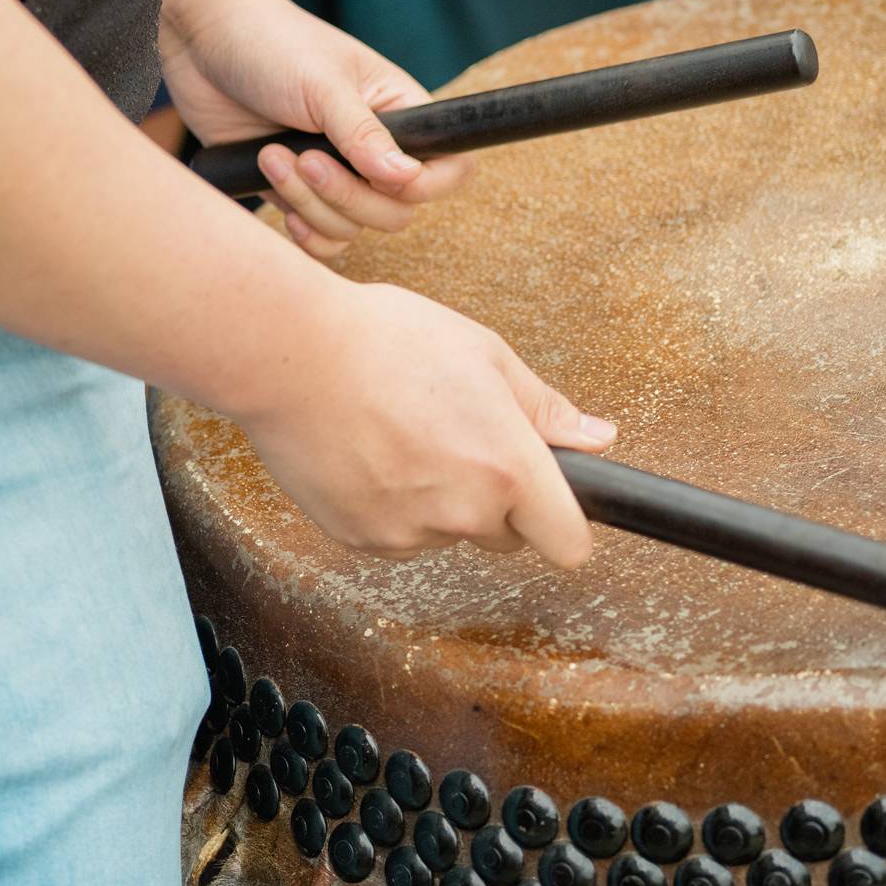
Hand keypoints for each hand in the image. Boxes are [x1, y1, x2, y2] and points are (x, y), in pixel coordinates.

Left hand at [159, 0, 471, 259]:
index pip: (449, 166)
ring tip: (271, 156)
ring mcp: (337, 174)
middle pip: (398, 211)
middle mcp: (374, 147)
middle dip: (350, 197)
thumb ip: (365, 136)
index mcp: (399, 111)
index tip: (384, 177)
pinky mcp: (297, 192)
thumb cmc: (270, 42)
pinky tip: (278, 200)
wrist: (201, 38)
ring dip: (312, 204)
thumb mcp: (322, 85)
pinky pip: (321, 238)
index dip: (428, 185)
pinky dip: (304, 232)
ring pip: (354, 228)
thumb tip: (408, 180)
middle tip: (308, 161)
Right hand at [240, 280, 615, 565]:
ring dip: (439, 501)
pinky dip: (391, 505)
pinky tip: (369, 452)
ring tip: (402, 434)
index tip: (556, 510)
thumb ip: (546, 409)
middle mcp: (463, 512)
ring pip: (446, 532)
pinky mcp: (361, 540)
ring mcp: (409, 533)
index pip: (568, 544)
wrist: (287, 355)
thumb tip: (598, 438)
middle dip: (495, 502)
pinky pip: (397, 534)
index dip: (566, 526)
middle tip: (458, 438)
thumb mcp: (485, 355)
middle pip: (505, 536)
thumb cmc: (384, 341)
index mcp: (507, 467)